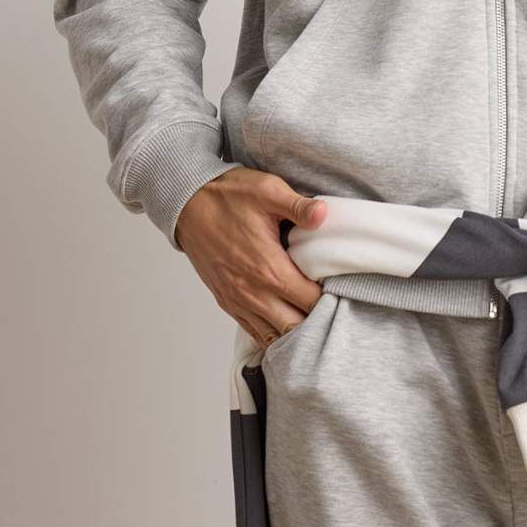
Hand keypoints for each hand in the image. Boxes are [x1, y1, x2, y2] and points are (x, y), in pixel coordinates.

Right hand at [174, 168, 329, 347]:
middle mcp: (252, 292)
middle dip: (316, 320)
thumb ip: (298, 206)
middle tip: (330, 304)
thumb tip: (324, 214)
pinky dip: (272, 332)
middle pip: (294, 327)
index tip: (340, 288)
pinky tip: (285, 321)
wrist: (186, 203)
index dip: (330, 299)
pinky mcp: (226, 301)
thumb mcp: (267, 190)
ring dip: (294, 329)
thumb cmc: (227, 196)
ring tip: (309, 314)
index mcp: (268, 268)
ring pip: (273, 336)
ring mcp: (237, 300)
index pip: (311, 301)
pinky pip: (253, 331)